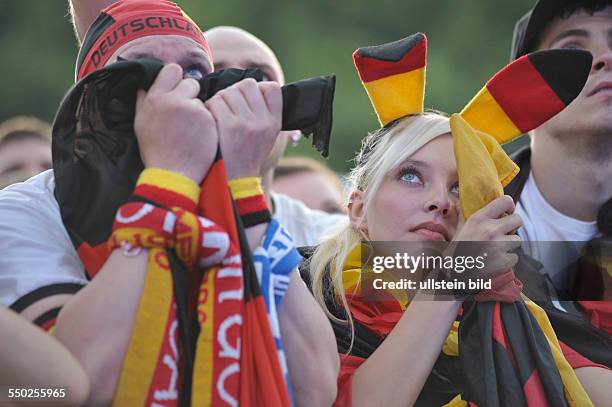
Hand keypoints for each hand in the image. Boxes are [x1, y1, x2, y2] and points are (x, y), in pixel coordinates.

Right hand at [134, 64, 217, 183]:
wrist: (173, 173)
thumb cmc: (156, 151)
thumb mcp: (140, 123)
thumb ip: (143, 100)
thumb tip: (144, 84)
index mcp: (155, 98)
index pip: (172, 70)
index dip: (177, 79)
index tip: (178, 91)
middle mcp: (173, 99)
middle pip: (190, 82)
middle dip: (190, 94)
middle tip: (186, 114)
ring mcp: (192, 109)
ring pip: (201, 99)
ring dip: (198, 110)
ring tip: (190, 129)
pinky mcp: (208, 119)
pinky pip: (211, 113)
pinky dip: (207, 123)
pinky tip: (199, 136)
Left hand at [204, 78, 281, 179]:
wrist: (235, 180)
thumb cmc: (246, 156)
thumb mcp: (267, 137)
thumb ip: (264, 114)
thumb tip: (257, 88)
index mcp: (275, 122)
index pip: (272, 87)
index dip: (257, 87)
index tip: (247, 98)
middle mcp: (263, 121)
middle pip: (247, 85)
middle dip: (234, 92)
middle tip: (228, 105)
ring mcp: (247, 123)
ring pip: (228, 92)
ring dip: (219, 99)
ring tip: (218, 114)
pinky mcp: (229, 126)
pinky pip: (216, 102)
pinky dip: (209, 107)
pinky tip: (210, 119)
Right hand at [451, 195, 522, 271]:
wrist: (456, 276)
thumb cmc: (456, 252)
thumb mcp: (458, 230)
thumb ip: (463, 216)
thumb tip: (460, 203)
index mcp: (479, 219)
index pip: (506, 201)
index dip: (510, 206)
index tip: (507, 212)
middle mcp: (490, 229)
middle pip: (518, 219)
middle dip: (512, 227)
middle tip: (503, 233)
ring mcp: (498, 245)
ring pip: (517, 239)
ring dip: (509, 245)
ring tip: (494, 250)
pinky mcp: (504, 260)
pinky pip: (514, 257)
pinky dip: (507, 260)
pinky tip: (494, 262)